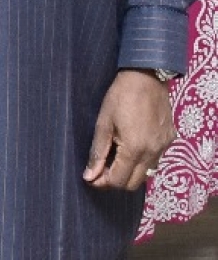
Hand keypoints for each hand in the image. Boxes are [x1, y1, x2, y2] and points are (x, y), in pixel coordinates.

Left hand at [83, 70, 174, 191]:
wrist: (147, 76)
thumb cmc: (121, 96)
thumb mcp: (103, 123)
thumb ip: (97, 152)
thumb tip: (89, 176)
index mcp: (134, 149)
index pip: (118, 181)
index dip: (102, 183)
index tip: (91, 178)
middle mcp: (153, 152)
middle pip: (133, 183)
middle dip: (116, 181)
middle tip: (102, 170)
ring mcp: (163, 146)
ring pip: (146, 173)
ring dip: (130, 173)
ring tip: (115, 159)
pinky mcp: (169, 139)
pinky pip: (155, 160)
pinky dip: (142, 161)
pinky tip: (131, 148)